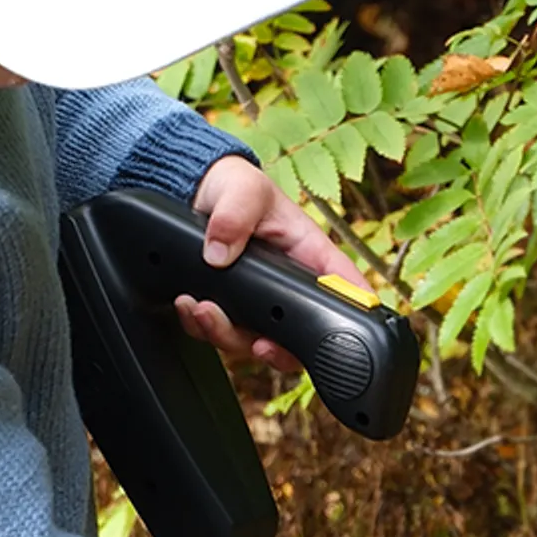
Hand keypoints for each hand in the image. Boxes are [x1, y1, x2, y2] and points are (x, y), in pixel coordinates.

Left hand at [178, 155, 365, 374]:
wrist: (195, 192)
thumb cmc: (235, 186)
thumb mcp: (243, 188)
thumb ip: (236, 215)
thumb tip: (219, 254)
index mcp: (309, 257)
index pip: (344, 293)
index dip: (348, 321)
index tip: (329, 336)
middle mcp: (288, 288)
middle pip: (297, 341)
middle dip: (274, 351)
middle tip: (256, 343)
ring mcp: (258, 305)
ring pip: (251, 345)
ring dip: (224, 334)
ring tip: (200, 308)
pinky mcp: (231, 312)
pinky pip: (218, 336)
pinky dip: (200, 327)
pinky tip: (188, 304)